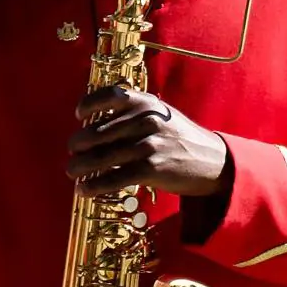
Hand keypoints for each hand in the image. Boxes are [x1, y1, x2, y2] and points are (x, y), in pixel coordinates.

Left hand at [65, 86, 229, 199]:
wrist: (214, 162)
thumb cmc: (181, 139)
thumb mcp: (161, 115)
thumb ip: (133, 114)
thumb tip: (95, 124)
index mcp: (146, 102)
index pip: (107, 95)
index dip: (87, 106)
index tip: (79, 116)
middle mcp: (144, 119)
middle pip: (96, 132)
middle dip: (78, 145)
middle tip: (72, 154)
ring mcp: (147, 144)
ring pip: (100, 157)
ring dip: (79, 168)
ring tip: (72, 173)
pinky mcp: (150, 168)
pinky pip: (112, 178)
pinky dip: (93, 186)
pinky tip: (83, 190)